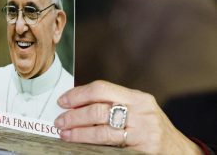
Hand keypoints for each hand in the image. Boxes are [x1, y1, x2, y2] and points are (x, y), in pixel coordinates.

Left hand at [54, 80, 202, 154]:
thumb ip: (113, 103)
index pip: (101, 88)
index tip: (63, 100)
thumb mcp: (137, 109)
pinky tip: (82, 145)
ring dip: (78, 132)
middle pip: (98, 109)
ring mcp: (143, 132)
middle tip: (60, 120)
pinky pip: (110, 147)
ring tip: (65, 133)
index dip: (78, 94)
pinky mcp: (142, 150)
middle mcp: (141, 112)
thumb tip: (78, 103)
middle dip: (74, 115)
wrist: (178, 151)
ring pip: (102, 130)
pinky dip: (92, 145)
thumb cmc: (152, 128)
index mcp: (137, 97)